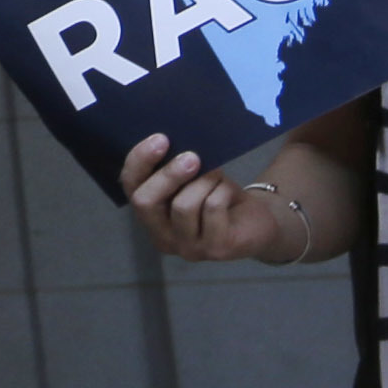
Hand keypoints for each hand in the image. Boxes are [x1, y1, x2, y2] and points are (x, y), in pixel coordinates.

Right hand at [120, 132, 304, 263]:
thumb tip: (167, 142)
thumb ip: (172, 169)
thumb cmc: (216, 195)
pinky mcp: (216, 249)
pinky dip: (222, 190)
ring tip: (217, 175)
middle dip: (167, 174)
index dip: (140, 160)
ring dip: (203, 181)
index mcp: (149, 216)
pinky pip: (212, 208)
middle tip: (192, 157)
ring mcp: (188, 248)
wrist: (257, 223)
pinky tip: (228, 192)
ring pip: (182, 205)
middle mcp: (162, 237)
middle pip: (145, 202)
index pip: (129, 186)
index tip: (161, 138)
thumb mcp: (190, 179)